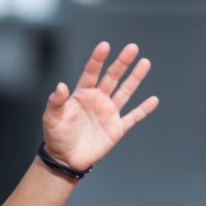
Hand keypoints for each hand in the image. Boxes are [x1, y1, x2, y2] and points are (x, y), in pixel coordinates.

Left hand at [42, 41, 159, 170]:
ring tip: (145, 62)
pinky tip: (153, 100)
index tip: (104, 46)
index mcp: (82, 95)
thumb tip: (60, 86)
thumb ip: (56, 102)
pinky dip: (143, 109)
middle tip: (132, 47)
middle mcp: (97, 100)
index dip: (97, 60)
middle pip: (112, 77)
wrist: (65, 159)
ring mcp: (108, 113)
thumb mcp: (51, 118)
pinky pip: (133, 117)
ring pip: (125, 92)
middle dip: (122, 63)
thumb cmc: (56, 136)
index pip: (91, 73)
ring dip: (135, 78)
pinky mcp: (116, 128)